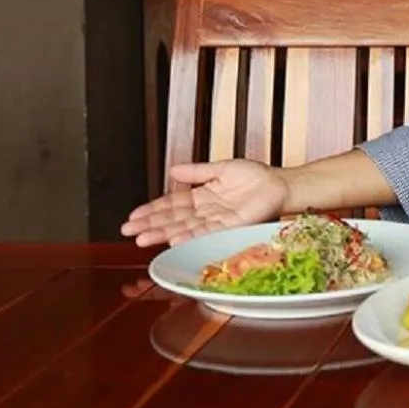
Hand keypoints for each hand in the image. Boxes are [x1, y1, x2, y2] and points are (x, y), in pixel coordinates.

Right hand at [120, 160, 288, 247]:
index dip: (151, 210)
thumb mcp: (220, 169)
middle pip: (173, 219)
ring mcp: (217, 220)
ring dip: (163, 233)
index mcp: (202, 196)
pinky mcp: (231, 226)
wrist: (280, 184)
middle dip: (149, 225)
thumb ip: (196, 171)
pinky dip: (190, 236)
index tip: (133, 216)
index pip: (171, 204)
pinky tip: (174, 239)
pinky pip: (207, 232)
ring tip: (143, 238)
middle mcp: (206, 211)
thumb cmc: (256, 177)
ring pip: (184, 228)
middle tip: (128, 231)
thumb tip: (172, 169)